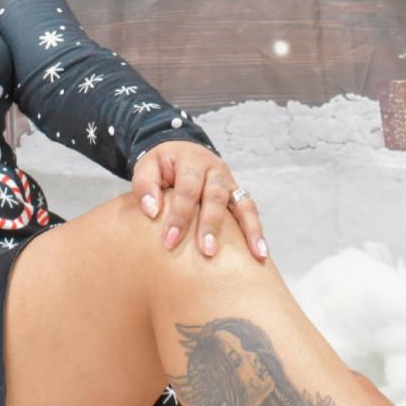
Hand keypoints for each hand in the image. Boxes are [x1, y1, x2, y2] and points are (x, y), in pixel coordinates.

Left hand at [131, 140, 267, 262]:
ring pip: (243, 204)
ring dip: (248, 230)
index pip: (187, 188)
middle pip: (217, 196)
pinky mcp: (237, 194)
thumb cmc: (162, 164)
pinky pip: (250, 211)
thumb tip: (152, 210)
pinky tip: (259, 254)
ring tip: (255, 256)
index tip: (170, 242)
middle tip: (207, 251)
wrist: (180, 149)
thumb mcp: (147, 166)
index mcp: (192, 160)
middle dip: (212, 225)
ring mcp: (230, 182)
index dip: (179, 215)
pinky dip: (256, 231)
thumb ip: (145, 185)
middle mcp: (215, 170)